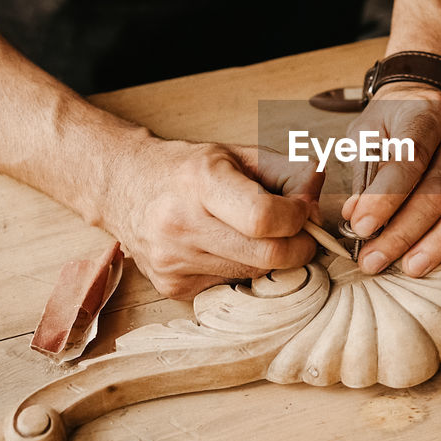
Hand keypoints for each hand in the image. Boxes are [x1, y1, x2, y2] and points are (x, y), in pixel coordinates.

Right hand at [104, 139, 321, 298]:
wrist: (123, 186)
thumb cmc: (188, 168)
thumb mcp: (238, 154)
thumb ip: (288, 172)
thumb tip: (317, 200)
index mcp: (200, 182)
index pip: (264, 218)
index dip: (297, 218)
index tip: (302, 210)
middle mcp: (180, 224)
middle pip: (266, 256)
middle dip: (298, 247)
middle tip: (300, 233)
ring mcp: (172, 260)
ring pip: (253, 275)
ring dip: (270, 259)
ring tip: (258, 236)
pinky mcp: (171, 286)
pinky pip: (230, 285)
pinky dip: (242, 270)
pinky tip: (226, 248)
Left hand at [341, 83, 440, 275]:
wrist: (426, 100)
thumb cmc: (392, 120)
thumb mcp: (368, 131)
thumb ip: (364, 171)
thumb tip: (357, 215)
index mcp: (425, 115)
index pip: (410, 159)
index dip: (386, 198)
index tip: (361, 228)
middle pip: (440, 190)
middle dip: (405, 231)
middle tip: (375, 259)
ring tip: (413, 267)